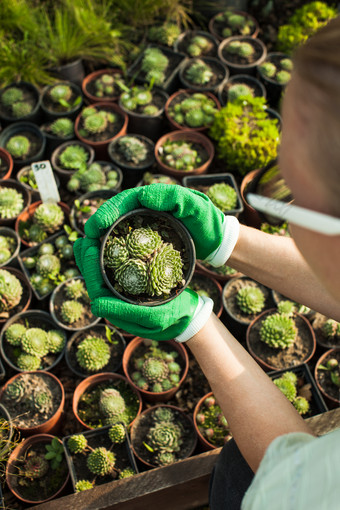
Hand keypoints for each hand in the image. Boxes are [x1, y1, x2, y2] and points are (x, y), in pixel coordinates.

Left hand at [73, 236, 200, 340]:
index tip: (89, 248)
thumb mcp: (152, 316)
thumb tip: (95, 304)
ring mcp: (124, 293)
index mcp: (117, 312)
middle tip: (83, 238)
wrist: (190, 314)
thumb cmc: (174, 315)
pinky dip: (108, 256)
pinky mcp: (132, 284)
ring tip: (89, 238)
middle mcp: (116, 302)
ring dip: (94, 257)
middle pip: (96, 280)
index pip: (96, 289)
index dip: (90, 269)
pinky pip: (115, 270)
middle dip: (87, 260)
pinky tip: (106, 242)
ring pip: (102, 274)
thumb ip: (124, 311)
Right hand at [83, 183, 225, 260]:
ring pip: (115, 229)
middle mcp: (143, 210)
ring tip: (89, 253)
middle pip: (113, 215)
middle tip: (86, 242)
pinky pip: (123, 241)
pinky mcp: (145, 240)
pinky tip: (104, 262)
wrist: (215, 238)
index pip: (121, 202)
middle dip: (97, 226)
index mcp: (150, 199)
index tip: (96, 226)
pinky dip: (112, 249)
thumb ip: (173, 197)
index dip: (106, 213)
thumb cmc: (206, 220)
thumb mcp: (194, 206)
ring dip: (100, 239)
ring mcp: (143, 225)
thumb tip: (142, 195)